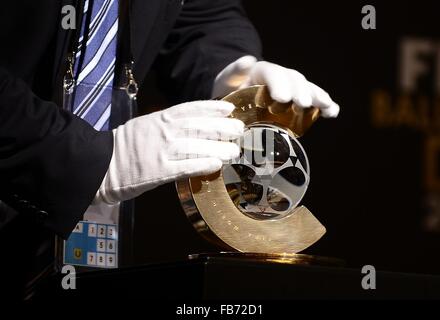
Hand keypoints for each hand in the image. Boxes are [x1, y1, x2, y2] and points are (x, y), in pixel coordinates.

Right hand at [94, 101, 242, 203]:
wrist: (98, 165)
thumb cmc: (123, 147)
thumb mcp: (143, 127)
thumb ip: (165, 125)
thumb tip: (190, 126)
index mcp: (157, 119)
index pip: (189, 109)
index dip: (211, 107)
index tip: (228, 108)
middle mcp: (161, 132)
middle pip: (197, 127)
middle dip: (221, 127)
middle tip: (239, 130)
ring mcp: (160, 151)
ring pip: (196, 147)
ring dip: (218, 148)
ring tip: (234, 150)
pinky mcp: (158, 171)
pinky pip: (185, 167)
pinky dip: (203, 164)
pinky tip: (217, 164)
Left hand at [212, 55, 339, 117]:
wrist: (236, 95)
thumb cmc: (230, 90)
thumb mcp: (226, 79)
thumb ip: (234, 71)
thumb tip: (248, 60)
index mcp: (262, 71)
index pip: (273, 74)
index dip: (279, 84)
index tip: (281, 98)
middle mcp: (281, 77)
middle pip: (294, 80)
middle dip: (299, 91)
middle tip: (301, 104)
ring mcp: (291, 88)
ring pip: (307, 89)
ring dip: (317, 97)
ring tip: (325, 106)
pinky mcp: (298, 100)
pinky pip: (314, 101)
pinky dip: (325, 105)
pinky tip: (332, 112)